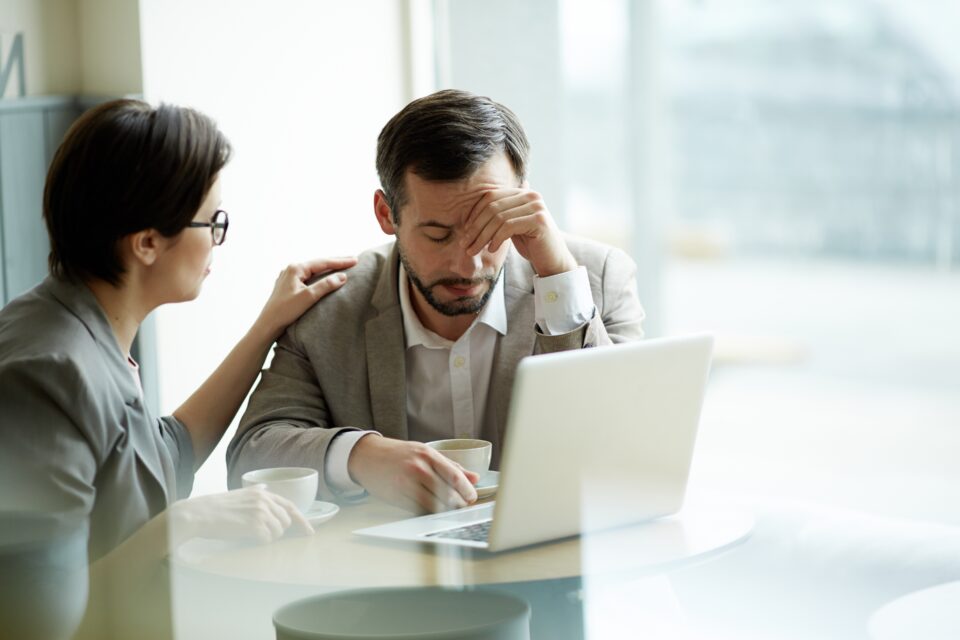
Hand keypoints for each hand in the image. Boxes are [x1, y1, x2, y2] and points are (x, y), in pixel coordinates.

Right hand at [168, 485, 313, 544]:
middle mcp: (264, 500)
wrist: (198, 514)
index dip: (302, 520)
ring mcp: (260, 512)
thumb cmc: (216, 507)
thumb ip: (255, 492)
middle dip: (278, 530)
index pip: (290, 506)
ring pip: (278, 531)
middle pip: (286, 521)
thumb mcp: (239, 494)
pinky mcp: (254, 525)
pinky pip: (267, 539)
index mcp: (262, 493)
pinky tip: (246, 536)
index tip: (309, 531)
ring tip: (248, 532)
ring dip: (267, 536)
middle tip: (261, 532)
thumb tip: (264, 487)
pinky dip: (259, 541)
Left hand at [254, 256, 358, 339]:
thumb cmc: (285, 311)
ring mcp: (288, 277)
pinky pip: (307, 277)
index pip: (323, 262)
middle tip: (353, 260)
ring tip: (342, 266)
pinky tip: (324, 276)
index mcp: (295, 268)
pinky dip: (319, 275)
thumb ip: (326, 285)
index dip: (340, 262)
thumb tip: (343, 276)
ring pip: (313, 270)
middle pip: (318, 264)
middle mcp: (291, 269)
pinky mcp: (288, 285)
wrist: (267, 324)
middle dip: (335, 262)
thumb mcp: (308, 297)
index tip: (356, 260)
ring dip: (327, 268)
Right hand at [347, 436, 479, 512]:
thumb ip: (450, 465)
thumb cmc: (399, 454)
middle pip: (447, 493)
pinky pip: (419, 510)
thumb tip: (475, 477)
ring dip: (446, 510)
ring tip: (451, 509)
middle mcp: (417, 468)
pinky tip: (434, 510)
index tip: (472, 497)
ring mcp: (406, 484)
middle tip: (464, 506)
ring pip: (434, 504)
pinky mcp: (397, 497)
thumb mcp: (425, 452)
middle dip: (459, 503)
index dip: (467, 490)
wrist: (368, 456)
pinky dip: (430, 512)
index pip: (455, 476)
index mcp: (427, 455)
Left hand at [460, 184, 576, 276]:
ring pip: (498, 218)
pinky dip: (496, 239)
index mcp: (523, 193)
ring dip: (482, 236)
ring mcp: (537, 207)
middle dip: (475, 227)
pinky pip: (508, 227)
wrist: (553, 261)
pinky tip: (492, 249)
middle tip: (464, 244)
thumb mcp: (511, 226)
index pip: (491, 196)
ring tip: (474, 250)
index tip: (464, 230)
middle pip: (492, 206)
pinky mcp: (539, 221)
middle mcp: (531, 195)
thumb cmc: (531, 244)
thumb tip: (477, 204)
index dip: (474, 213)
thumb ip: (499, 214)